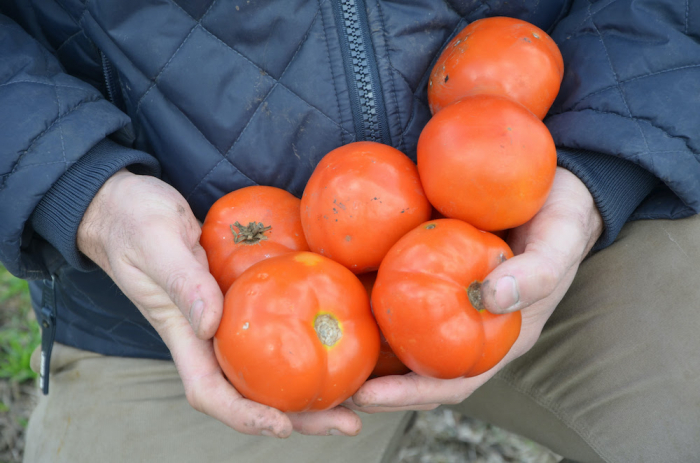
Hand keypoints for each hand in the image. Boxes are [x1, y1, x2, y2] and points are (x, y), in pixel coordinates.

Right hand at [77, 170, 361, 436]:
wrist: (125, 204)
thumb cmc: (132, 221)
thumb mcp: (156, 243)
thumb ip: (183, 282)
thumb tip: (212, 325)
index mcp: (184, 333)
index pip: (211, 392)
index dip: (245, 417)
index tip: (282, 427)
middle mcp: (207, 336)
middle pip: (252, 393)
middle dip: (298, 415)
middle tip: (349, 421)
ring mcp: (225, 319)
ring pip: (268, 368)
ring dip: (310, 389)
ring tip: (357, 396)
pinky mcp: (240, 297)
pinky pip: (274, 329)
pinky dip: (303, 344)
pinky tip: (338, 342)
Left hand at [349, 167, 602, 411]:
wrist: (556, 186)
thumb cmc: (563, 219)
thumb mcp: (560, 241)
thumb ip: (537, 271)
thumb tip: (492, 297)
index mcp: (499, 337)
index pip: (451, 382)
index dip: (409, 395)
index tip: (365, 396)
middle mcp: (468, 327)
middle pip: (416, 369)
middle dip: (373, 383)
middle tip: (327, 383)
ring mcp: (449, 302)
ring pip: (402, 335)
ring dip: (364, 347)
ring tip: (318, 344)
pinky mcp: (435, 273)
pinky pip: (400, 292)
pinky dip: (371, 298)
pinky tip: (338, 288)